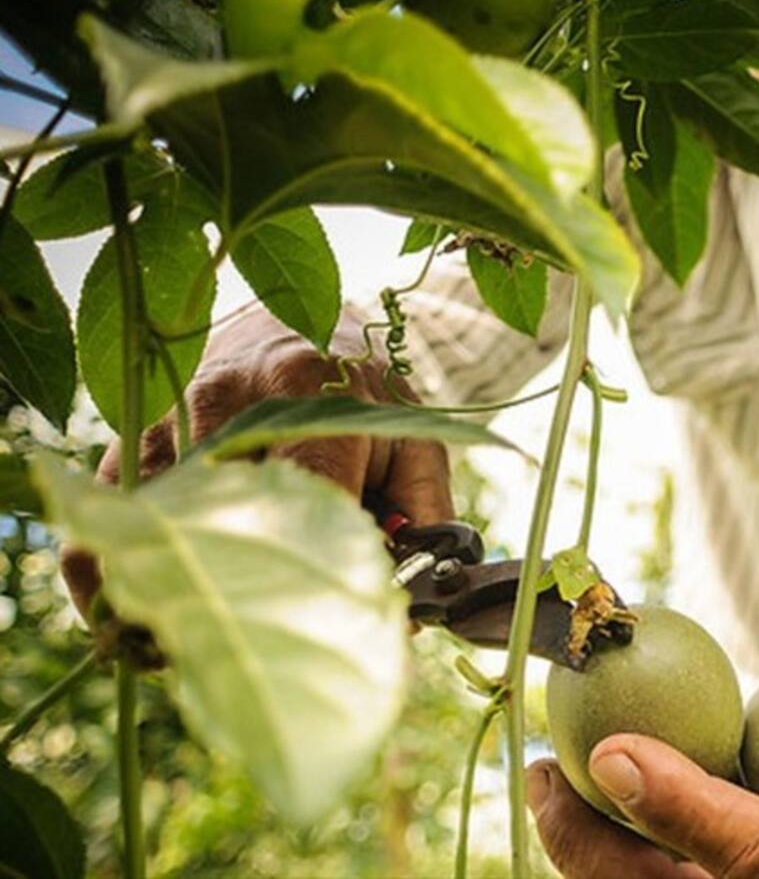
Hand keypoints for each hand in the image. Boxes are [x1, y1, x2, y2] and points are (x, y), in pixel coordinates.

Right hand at [61, 304, 452, 639]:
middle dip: (240, 605)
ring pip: (150, 532)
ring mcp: (168, 414)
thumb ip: (425, 515)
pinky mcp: (127, 434)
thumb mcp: (411, 439)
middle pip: (220, 526)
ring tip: (197, 651)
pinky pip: (103, 521)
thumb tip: (412, 610)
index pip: (305, 508)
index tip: (335, 644)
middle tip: (262, 665)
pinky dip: (117, 580)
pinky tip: (151, 617)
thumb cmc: (359, 394)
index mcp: (309, 394)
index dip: (320, 586)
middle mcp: (227, 400)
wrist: (288, 323)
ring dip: (169, 602)